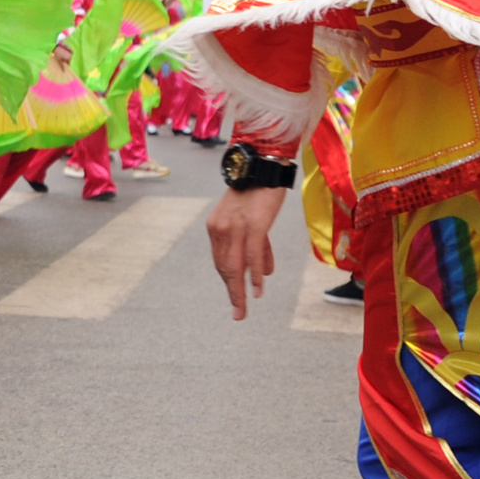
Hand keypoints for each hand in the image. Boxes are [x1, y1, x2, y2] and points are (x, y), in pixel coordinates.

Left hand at [207, 186, 285, 318]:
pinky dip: (255, 275)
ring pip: (236, 266)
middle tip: (238, 314)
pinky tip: (257, 290)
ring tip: (243, 309)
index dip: (229, 282)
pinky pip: (253, 255)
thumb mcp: (250, 219)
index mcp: (216, 227)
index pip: (222, 261)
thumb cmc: (257, 192)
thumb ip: (255, 246)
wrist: (262, 164)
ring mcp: (236, 227)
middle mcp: (220, 228)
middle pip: (225, 268)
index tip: (235, 299)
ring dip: (240, 291)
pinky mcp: (254, 224)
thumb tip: (264, 274)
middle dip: (232, 293)